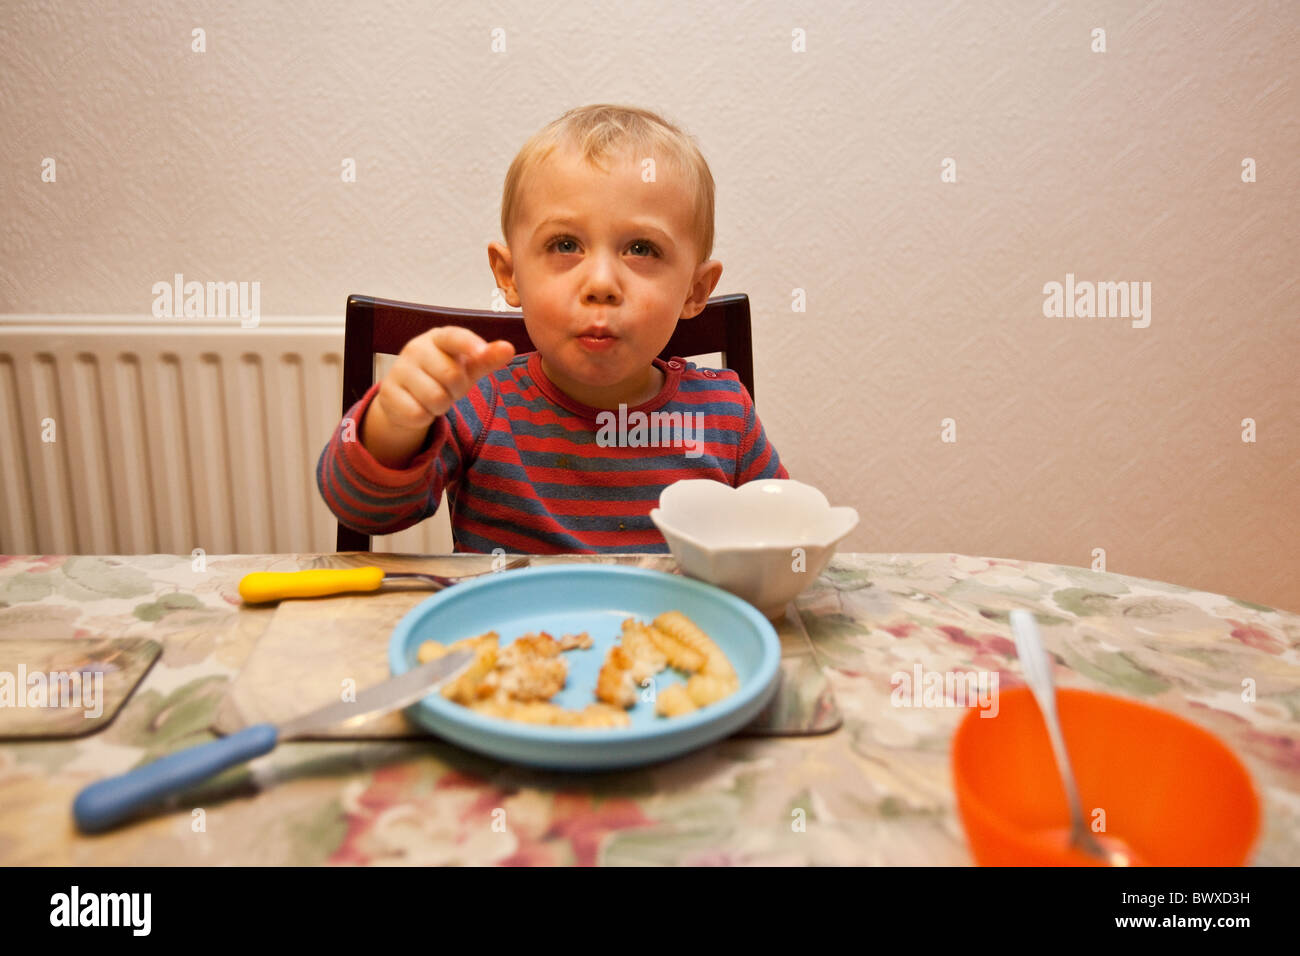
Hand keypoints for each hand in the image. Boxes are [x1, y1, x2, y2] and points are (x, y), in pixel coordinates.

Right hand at [373, 327, 515, 432]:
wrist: (406, 395)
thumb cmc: (444, 374)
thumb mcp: (468, 367)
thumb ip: (487, 358)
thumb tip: (508, 348)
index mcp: (439, 337)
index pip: (454, 336)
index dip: (468, 344)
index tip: (481, 352)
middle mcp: (416, 348)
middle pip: (451, 376)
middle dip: (456, 390)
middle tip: (449, 388)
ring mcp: (399, 369)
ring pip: (435, 398)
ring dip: (441, 406)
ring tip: (434, 397)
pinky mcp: (387, 393)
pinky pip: (418, 414)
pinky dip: (424, 417)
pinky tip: (419, 406)